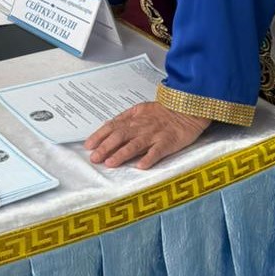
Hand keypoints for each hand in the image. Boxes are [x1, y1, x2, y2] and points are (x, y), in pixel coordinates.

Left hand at [84, 100, 208, 169]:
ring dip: (122, 154)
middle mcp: (141, 127)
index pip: (112, 127)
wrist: (187, 109)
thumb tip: (107, 126)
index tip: (88, 146)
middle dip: (105, 147)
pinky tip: (141, 166)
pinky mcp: (168, 142)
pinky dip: (149, 158)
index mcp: (133, 119)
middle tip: (94, 158)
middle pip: (120, 136)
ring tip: (110, 163)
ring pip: (136, 144)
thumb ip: (125, 118)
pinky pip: (158, 151)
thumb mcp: (141, 109)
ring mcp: (154, 135)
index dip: (99, 136)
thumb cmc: (163, 111)